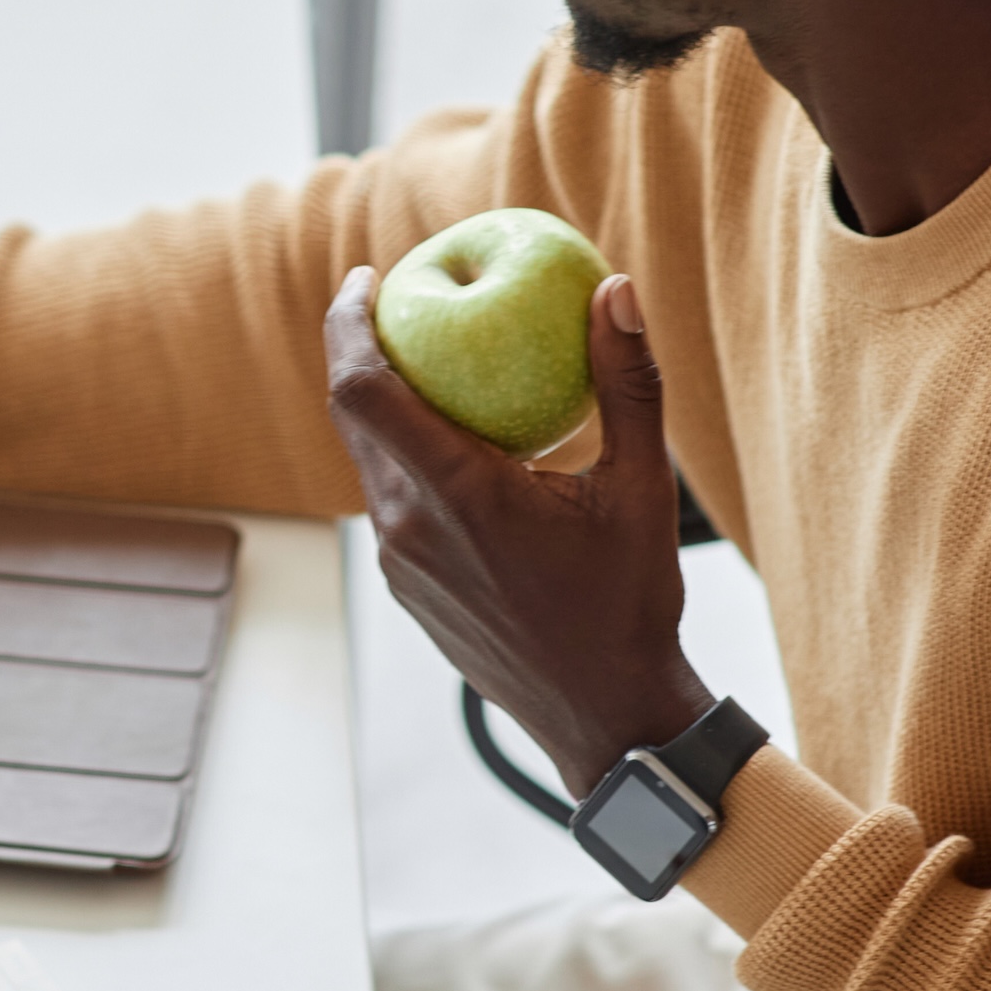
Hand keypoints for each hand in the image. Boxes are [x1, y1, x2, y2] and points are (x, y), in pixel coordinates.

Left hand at [323, 266, 709, 796]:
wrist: (603, 715)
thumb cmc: (630, 602)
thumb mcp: (643, 491)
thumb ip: (628, 386)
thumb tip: (617, 290)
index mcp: (457, 493)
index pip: (362, 387)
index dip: (347, 321)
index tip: (366, 275)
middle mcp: (409, 526)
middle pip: (351, 414)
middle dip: (358, 347)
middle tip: (390, 297)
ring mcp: (400, 560)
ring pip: (367, 459)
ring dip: (380, 403)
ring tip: (421, 360)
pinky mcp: (405, 583)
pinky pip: (387, 499)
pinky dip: (401, 453)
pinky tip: (447, 437)